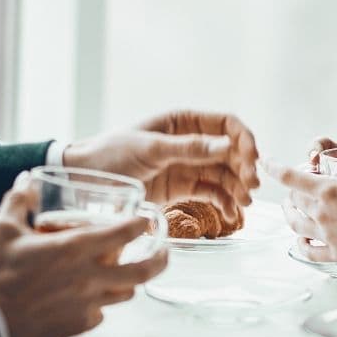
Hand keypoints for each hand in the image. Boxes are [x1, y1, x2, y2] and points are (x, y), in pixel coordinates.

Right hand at [0, 173, 168, 336]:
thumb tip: (26, 180)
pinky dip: (101, 302)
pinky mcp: (78, 325)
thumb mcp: (2, 229)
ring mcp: (86, 305)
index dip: (140, 224)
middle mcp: (88, 278)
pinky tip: (90, 295)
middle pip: (141, 270)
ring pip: (125, 293)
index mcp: (73, 250)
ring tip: (128, 271)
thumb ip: (18, 200)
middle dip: (160, 259)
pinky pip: (101, 312)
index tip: (146, 219)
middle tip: (165, 250)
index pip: (121, 234)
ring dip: (130, 281)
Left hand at [64, 110, 259, 224]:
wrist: (83, 181)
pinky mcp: (181, 188)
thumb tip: (227, 145)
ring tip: (243, 205)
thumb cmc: (111, 154)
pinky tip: (230, 215)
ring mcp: (186, 165)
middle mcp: (189, 141)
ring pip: (224, 174)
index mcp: (182, 120)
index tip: (252, 160)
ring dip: (238, 187)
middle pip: (230, 151)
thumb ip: (188, 148)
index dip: (244, 139)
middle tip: (251, 189)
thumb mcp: (150, 149)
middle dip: (244, 167)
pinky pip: (211, 193)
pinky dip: (224, 203)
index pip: (226, 123)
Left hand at [269, 107, 336, 263]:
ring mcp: (330, 237)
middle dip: (290, 191)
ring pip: (297, 226)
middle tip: (293, 185)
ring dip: (291, 215)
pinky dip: (301, 244)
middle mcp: (324, 215)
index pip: (290, 177)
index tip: (264, 161)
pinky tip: (302, 239)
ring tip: (292, 208)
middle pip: (294, 201)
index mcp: (330, 190)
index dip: (274, 167)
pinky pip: (310, 252)